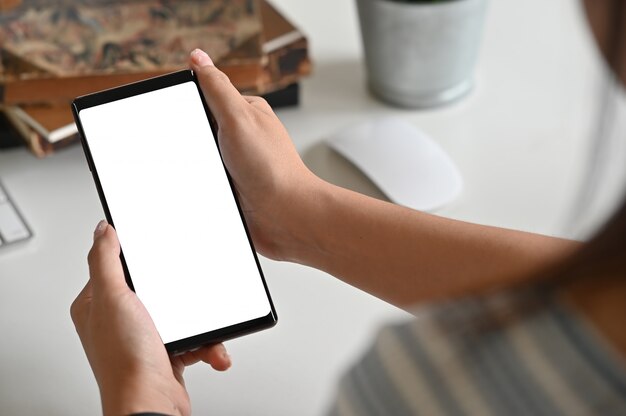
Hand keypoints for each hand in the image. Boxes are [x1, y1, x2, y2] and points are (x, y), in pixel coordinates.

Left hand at [71, 220, 230, 415]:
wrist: (151, 407)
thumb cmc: (126, 363)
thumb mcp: (112, 298)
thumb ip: (106, 260)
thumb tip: (102, 230)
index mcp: (97, 306)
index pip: (116, 268)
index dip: (138, 257)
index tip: (158, 249)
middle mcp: (119, 322)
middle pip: (156, 290)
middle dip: (181, 295)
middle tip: (186, 296)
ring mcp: (145, 339)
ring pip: (180, 314)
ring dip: (200, 325)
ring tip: (205, 331)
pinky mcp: (167, 354)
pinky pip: (194, 338)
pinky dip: (207, 344)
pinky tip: (211, 349)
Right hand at [189, 49, 323, 262]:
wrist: (287, 217)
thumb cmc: (272, 168)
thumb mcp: (239, 117)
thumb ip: (216, 87)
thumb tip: (198, 57)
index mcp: (246, 113)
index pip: (204, 97)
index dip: (185, 104)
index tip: (170, 113)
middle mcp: (241, 138)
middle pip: (197, 130)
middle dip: (188, 141)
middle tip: (196, 152)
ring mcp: (236, 165)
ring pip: (198, 160)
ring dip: (194, 169)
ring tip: (205, 176)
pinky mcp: (231, 190)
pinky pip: (204, 183)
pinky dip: (200, 187)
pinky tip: (203, 192)